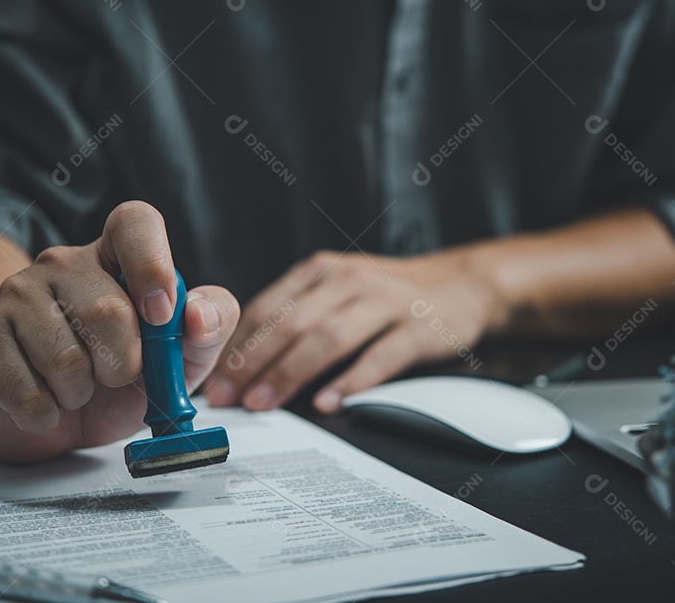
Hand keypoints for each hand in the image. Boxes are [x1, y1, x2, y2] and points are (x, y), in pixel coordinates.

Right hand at [0, 201, 239, 461]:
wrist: (56, 419)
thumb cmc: (124, 376)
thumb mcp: (184, 355)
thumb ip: (211, 327)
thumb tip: (197, 316)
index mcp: (115, 255)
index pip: (134, 222)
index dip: (151, 264)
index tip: (161, 314)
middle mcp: (62, 264)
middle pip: (106, 311)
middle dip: (124, 365)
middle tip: (117, 376)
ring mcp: (14, 295)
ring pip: (64, 359)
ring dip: (83, 394)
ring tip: (77, 388)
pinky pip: (27, 392)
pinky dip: (48, 415)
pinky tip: (46, 404)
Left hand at [204, 249, 498, 413]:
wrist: (462, 286)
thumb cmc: (388, 297)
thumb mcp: (339, 290)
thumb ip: (298, 316)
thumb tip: (244, 363)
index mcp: (323, 272)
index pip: (269, 307)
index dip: (237, 345)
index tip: (213, 379)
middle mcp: (350, 281)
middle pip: (292, 322)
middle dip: (254, 363)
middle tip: (230, 398)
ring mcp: (386, 303)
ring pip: (329, 337)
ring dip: (291, 373)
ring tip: (265, 402)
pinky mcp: (418, 328)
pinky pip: (380, 357)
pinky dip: (351, 380)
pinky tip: (327, 401)